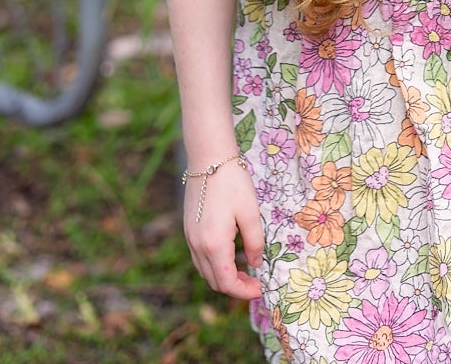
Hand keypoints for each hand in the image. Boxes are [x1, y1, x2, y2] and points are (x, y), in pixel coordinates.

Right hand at [183, 162, 265, 301]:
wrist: (208, 157)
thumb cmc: (232, 182)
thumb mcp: (250, 212)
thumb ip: (255, 242)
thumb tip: (257, 264)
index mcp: (214, 244)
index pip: (227, 283)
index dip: (245, 292)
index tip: (261, 288)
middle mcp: (197, 246)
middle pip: (214, 282)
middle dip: (235, 288)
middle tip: (255, 282)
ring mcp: (190, 238)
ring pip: (205, 272)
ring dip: (224, 278)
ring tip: (244, 271)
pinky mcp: (188, 229)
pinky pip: (200, 258)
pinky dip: (214, 265)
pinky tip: (229, 255)